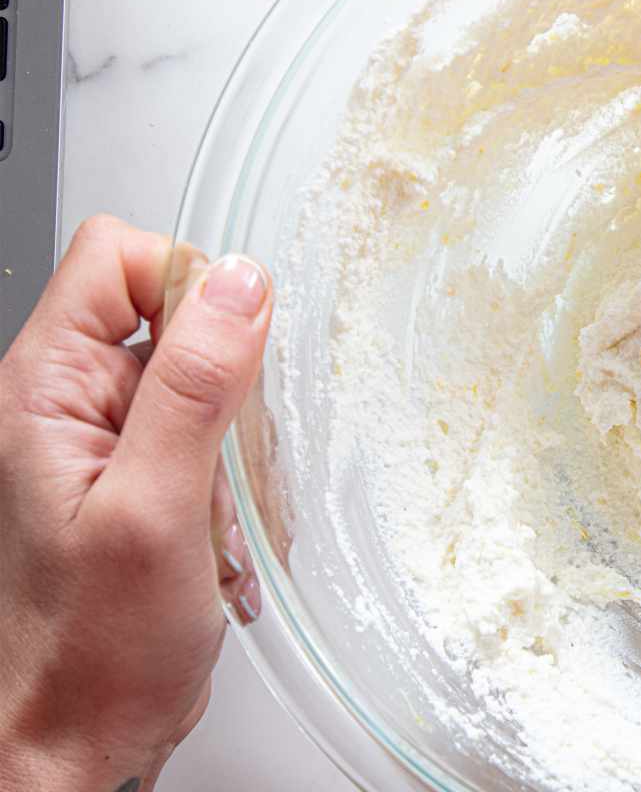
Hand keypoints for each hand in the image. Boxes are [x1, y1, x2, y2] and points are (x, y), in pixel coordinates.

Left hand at [0, 217, 272, 791]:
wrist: (69, 753)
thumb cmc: (86, 661)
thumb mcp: (152, 514)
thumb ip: (194, 387)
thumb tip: (240, 280)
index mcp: (43, 390)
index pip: (117, 255)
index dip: (184, 283)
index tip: (224, 355)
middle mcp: (64, 402)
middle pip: (170, 309)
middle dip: (223, 383)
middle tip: (218, 465)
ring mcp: (100, 439)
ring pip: (202, 374)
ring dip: (231, 445)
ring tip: (216, 523)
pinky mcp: (135, 474)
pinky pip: (207, 432)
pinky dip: (230, 482)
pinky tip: (219, 541)